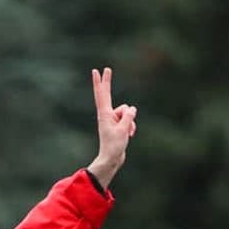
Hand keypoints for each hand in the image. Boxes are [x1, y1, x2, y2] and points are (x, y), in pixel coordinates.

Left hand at [87, 67, 136, 188]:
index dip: (100, 83)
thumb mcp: (123, 129)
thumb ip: (129, 116)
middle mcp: (107, 115)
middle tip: (107, 69)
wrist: (111, 159)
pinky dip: (131, 126)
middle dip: (108, 83)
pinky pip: (129, 120)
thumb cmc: (114, 146)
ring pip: (126, 111)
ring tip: (126, 133)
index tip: (96, 71)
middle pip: (108, 95)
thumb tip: (132, 109)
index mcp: (104, 115)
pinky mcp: (118, 125)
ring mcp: (112, 120)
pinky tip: (129, 136)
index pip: (102, 95)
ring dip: (130, 122)